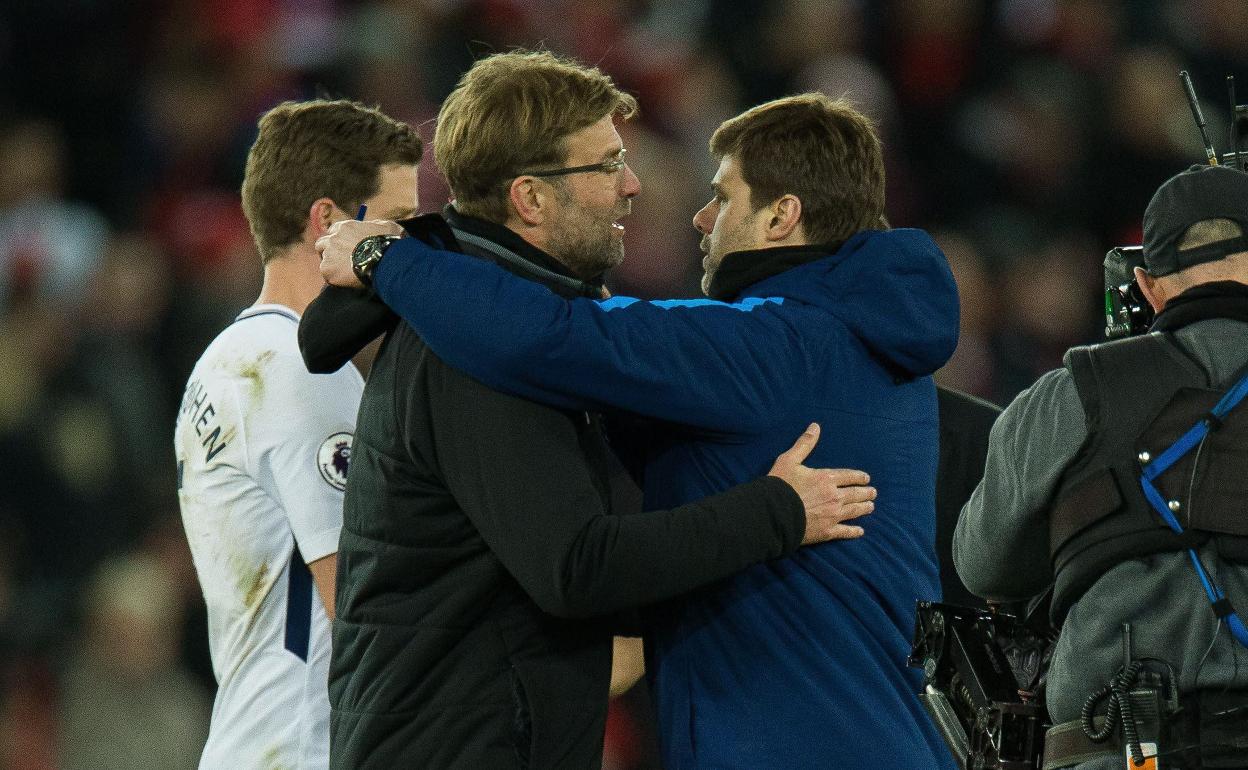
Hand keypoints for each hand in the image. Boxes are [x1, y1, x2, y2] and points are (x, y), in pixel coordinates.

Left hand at [315, 219, 403, 287]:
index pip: (334, 231)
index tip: (346, 248)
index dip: (339, 240)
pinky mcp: (328, 270)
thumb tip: (374, 227)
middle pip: (321, 244)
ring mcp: (328, 254)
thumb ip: (375, 226)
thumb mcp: (386, 227)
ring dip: (333, 267)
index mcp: (345, 227)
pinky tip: (348, 282)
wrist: (387, 261)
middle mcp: (333, 238)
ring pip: (324, 261)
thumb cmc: (389, 244)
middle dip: (329, 252)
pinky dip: (336, 280)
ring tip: (347, 275)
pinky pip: (328, 276)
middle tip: (341, 262)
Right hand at [767, 423, 875, 544]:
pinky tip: (860, 531)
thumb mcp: (789, 460)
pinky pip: (845, 531)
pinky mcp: (827, 531)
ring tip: (871, 506)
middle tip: (873, 493)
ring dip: (864, 508)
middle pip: (855, 494)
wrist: (773, 513)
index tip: (867, 478)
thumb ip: (804, 444)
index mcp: (826, 478)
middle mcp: (834, 496)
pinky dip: (854, 531)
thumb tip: (815, 426)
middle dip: (866, 492)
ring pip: (854, 511)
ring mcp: (833, 515)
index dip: (860, 477)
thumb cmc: (779, 485)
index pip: (849, 476)